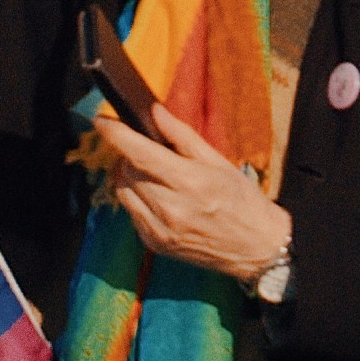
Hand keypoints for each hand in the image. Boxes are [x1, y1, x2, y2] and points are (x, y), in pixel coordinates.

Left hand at [97, 105, 292, 281]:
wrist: (257, 248)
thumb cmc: (243, 201)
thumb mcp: (219, 162)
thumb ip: (183, 136)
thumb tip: (155, 112)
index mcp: (190, 183)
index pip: (140, 154)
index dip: (117, 135)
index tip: (102, 120)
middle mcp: (171, 209)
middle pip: (128, 170)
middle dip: (132, 155)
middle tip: (150, 152)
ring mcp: (160, 230)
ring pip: (124, 191)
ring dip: (132, 177)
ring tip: (155, 175)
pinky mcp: (155, 244)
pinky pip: (131, 212)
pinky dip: (138, 199)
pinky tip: (159, 198)